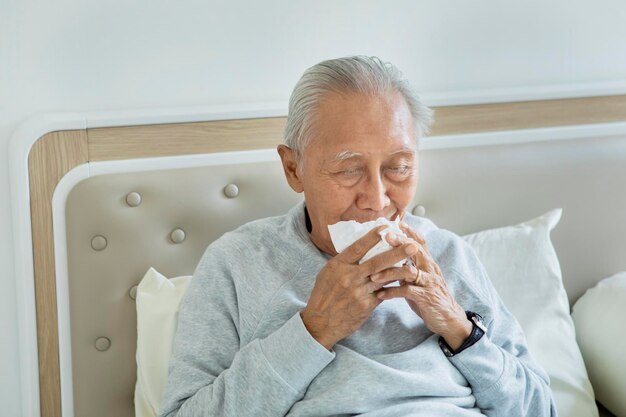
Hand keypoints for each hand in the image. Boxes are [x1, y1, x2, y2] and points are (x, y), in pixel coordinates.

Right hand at [301, 225, 418, 349]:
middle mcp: (349, 277)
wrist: (320, 321)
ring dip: (400, 269)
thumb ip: (343, 262)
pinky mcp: (366, 305)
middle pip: (376, 262)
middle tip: (412, 245)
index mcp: (338, 266)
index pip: (358, 247)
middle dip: (396, 253)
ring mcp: (358, 292)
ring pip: (384, 277)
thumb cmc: (323, 294)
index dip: (372, 237)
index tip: (385, 227)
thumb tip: (358, 248)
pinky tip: (403, 281)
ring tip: (414, 263)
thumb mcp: (327, 273)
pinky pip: (383, 293)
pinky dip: (393, 286)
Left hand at [374, 222, 471, 349]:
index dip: (408, 231)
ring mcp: (429, 282)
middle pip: (415, 250)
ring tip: (373, 275)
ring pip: (408, 271)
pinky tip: (380, 294)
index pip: (419, 242)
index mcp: (427, 263)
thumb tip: (390, 258)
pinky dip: (392, 292)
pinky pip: (407, 291)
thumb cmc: (430, 297)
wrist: (448, 319)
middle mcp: (430, 269)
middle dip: (399, 242)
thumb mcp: (419, 279)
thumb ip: (408, 268)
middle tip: (384, 236)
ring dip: (389, 272)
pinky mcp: (426, 297)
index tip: (394, 221)